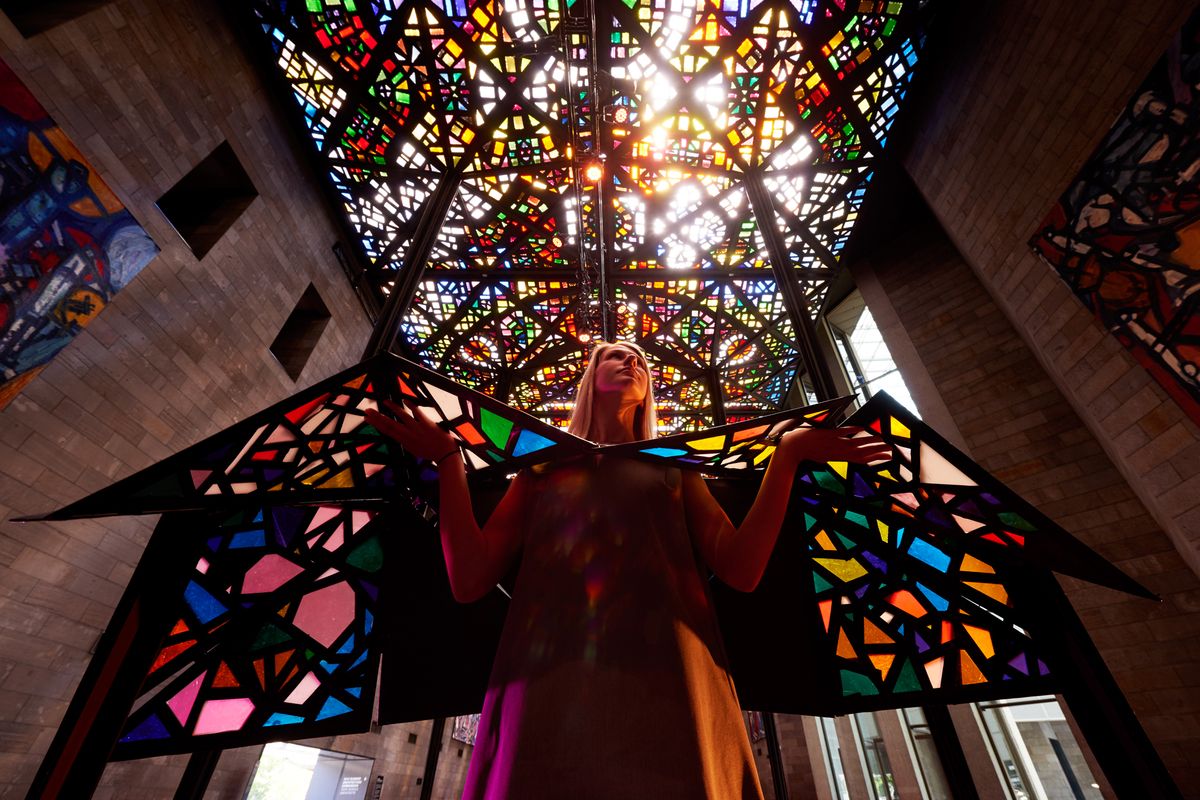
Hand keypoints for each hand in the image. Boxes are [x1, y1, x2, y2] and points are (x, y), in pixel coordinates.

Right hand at [364, 399, 457, 461]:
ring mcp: (417, 428)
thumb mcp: (413, 449)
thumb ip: (406, 441)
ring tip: (384, 402)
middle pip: (390, 424)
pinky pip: (418, 412)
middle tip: (367, 410)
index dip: (376, 424)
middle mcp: (408, 434)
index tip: (367, 418)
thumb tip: (398, 434)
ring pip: (402, 416)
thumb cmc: (430, 453)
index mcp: (404, 441)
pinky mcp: (427, 423)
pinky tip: (405, 399)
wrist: (445, 455)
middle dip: (377, 417)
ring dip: (393, 408)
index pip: (386, 431)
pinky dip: (411, 405)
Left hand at [774, 426, 891, 469]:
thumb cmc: (807, 452)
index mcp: (839, 458)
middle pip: (863, 453)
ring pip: (856, 442)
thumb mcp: (823, 457)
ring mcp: (835, 443)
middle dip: (878, 451)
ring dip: (870, 440)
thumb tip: (841, 452)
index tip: (887, 457)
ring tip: (883, 439)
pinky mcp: (828, 435)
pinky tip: (862, 427)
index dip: (875, 458)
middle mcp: (839, 452)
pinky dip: (852, 429)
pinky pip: (843, 432)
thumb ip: (834, 454)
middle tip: (891, 449)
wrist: (793, 449)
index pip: (862, 459)